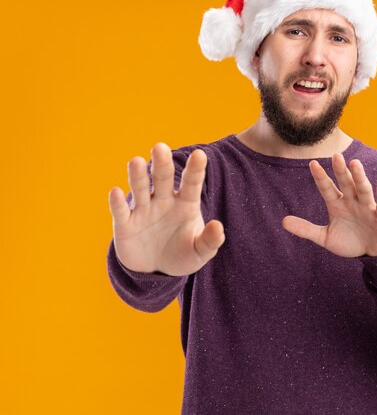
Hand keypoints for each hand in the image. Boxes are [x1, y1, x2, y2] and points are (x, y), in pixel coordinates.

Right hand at [108, 143, 224, 275]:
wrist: (157, 271)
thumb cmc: (183, 255)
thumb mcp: (200, 252)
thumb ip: (210, 240)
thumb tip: (218, 226)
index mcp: (185, 203)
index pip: (191, 183)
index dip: (195, 170)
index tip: (200, 155)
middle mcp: (163, 201)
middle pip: (162, 178)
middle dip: (161, 163)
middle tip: (160, 147)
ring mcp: (143, 211)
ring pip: (140, 188)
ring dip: (138, 176)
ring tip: (136, 161)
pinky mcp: (125, 225)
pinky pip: (121, 211)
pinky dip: (117, 202)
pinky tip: (116, 192)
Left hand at [282, 153, 376, 257]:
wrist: (370, 254)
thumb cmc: (348, 241)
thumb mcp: (324, 237)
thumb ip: (306, 229)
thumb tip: (283, 221)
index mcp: (337, 204)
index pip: (327, 188)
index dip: (320, 177)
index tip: (313, 163)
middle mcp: (352, 202)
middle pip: (346, 183)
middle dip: (341, 170)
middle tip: (336, 156)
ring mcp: (367, 208)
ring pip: (363, 190)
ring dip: (359, 177)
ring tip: (355, 164)